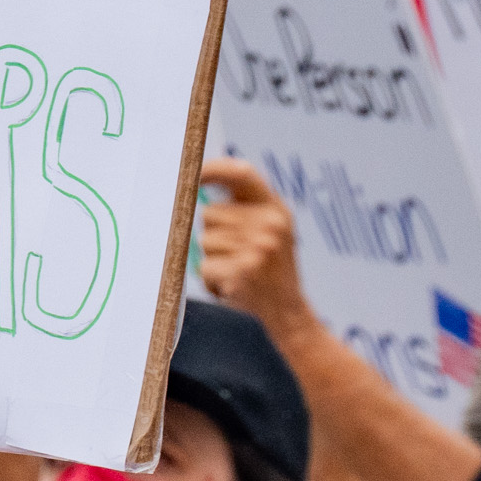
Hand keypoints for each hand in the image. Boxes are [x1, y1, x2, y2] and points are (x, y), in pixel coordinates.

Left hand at [196, 158, 320, 342]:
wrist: (289, 311)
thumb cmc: (271, 268)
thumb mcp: (271, 229)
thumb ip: (244, 204)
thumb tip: (195, 183)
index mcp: (276, 208)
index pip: (242, 174)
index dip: (213, 169)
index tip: (192, 175)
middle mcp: (270, 223)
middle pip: (210, 214)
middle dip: (214, 235)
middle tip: (238, 256)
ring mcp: (259, 248)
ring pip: (204, 241)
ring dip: (213, 260)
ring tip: (237, 271)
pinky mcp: (244, 272)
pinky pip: (204, 267)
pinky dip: (211, 280)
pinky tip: (232, 286)